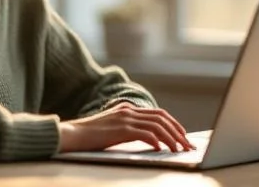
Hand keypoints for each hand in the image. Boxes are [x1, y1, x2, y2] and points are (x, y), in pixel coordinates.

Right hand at [58, 102, 193, 152]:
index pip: (158, 113)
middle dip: (178, 131)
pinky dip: (157, 141)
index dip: (173, 124)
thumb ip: (128, 128)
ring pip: (157, 126)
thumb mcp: (112, 128)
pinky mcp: (121, 129)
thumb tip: (149, 139)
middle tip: (187, 144)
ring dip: (171, 138)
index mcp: (128, 109)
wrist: (72, 134)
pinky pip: (146, 134)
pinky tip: (160, 150)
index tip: (182, 136)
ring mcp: (125, 118)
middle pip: (162, 117)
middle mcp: (129, 110)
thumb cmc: (89, 136)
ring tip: (178, 150)